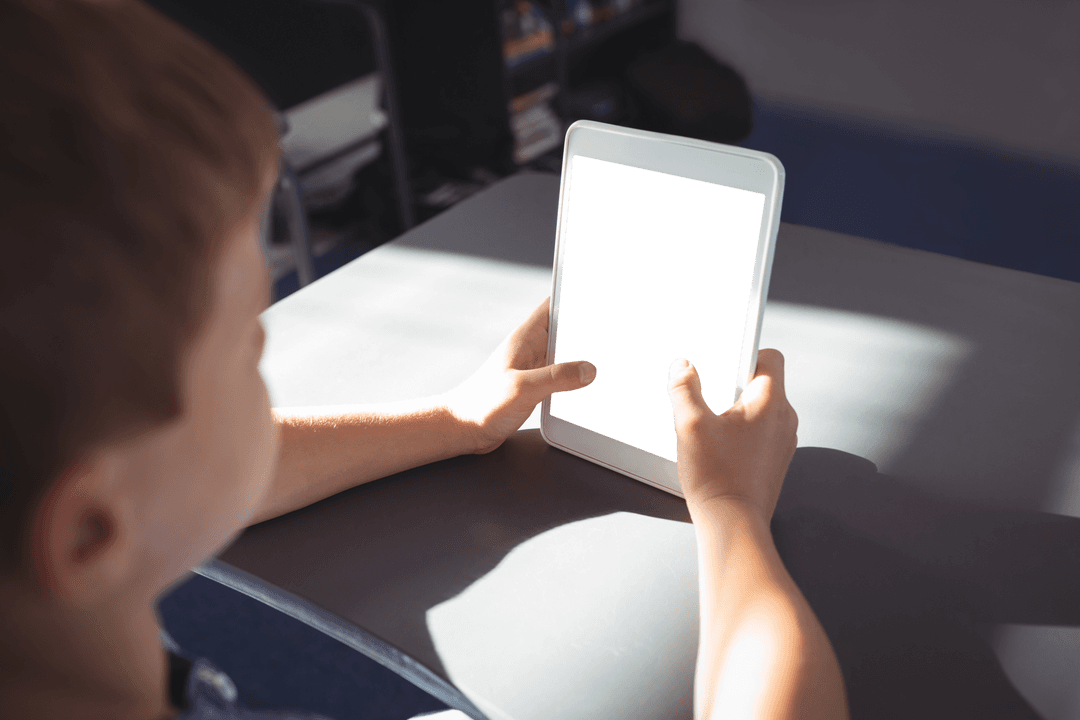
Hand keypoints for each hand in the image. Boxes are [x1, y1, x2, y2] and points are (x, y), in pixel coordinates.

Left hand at [442, 296, 596, 454]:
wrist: (463, 429)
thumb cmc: (482, 403)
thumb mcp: (523, 388)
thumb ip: (557, 377)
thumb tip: (589, 369)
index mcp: (527, 337)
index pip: (555, 303)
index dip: (577, 295)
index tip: (601, 295)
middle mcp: (533, 349)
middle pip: (568, 329)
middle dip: (589, 329)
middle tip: (616, 331)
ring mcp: (535, 368)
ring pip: (569, 354)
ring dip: (586, 357)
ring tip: (610, 359)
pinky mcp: (537, 388)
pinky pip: (564, 377)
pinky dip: (579, 379)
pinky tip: (593, 387)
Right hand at [666, 349, 796, 521]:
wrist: (733, 524)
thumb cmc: (717, 477)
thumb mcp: (689, 424)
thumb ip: (684, 388)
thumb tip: (682, 367)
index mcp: (770, 402)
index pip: (771, 356)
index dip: (746, 351)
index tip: (725, 358)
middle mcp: (784, 419)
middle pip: (764, 382)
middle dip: (734, 385)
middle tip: (710, 399)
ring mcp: (783, 442)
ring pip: (761, 409)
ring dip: (737, 410)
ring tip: (712, 426)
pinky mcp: (776, 461)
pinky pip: (761, 432)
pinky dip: (742, 432)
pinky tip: (719, 447)